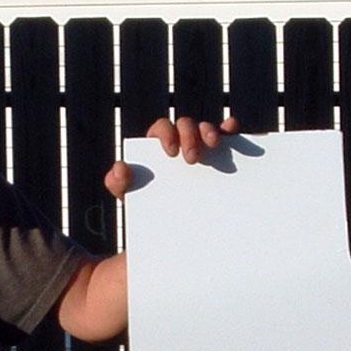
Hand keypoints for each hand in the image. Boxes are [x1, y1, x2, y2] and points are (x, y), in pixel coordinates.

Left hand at [103, 115, 239, 199]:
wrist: (171, 225)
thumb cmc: (148, 205)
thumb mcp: (130, 196)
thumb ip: (118, 183)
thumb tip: (120, 168)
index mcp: (158, 145)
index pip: (162, 129)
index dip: (167, 134)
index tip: (171, 152)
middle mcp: (182, 140)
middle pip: (186, 125)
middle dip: (189, 136)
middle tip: (192, 159)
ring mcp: (203, 146)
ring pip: (207, 128)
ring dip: (210, 131)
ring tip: (214, 145)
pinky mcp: (222, 155)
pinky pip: (228, 136)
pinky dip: (230, 129)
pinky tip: (232, 131)